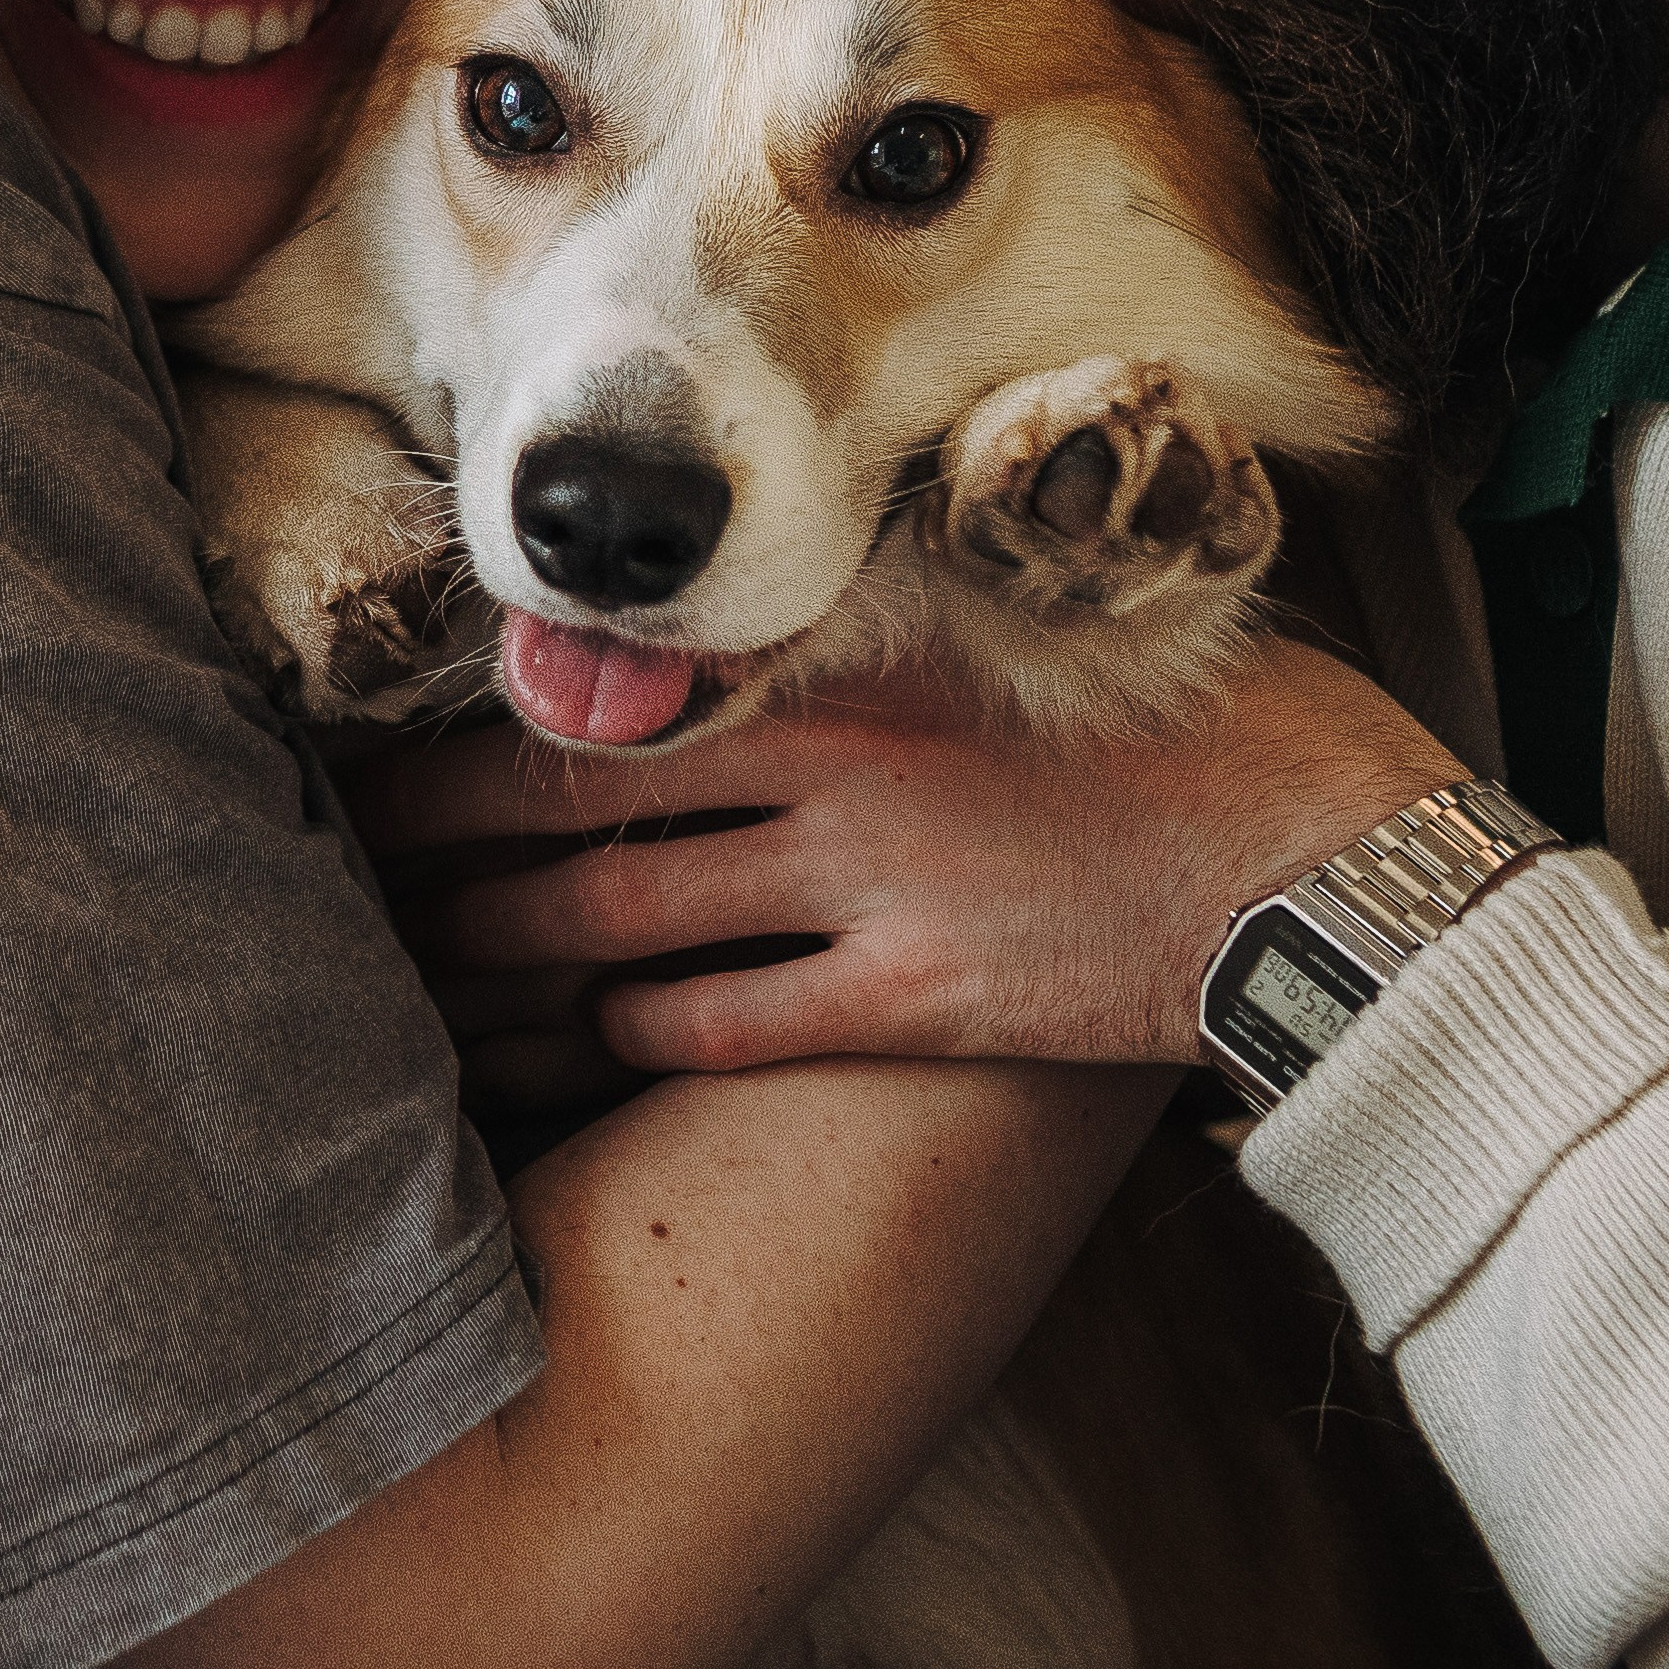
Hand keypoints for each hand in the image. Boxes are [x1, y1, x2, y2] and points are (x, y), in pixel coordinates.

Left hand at [353, 638, 1456, 1076]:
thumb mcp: (1021, 623)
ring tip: (422, 983)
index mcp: (852, 655)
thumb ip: (880, 623)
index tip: (393, 759)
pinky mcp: (914, 1001)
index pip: (618, 692)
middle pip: (581, 809)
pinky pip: (727, 1022)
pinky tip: (583, 1045)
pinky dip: (634, 1037)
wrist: (1315, 852)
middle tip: (353, 884)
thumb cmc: (1182, 715)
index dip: (484, 735)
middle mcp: (834, 760)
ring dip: (507, 960)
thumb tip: (761, 624)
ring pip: (623, 924)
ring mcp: (868, 883)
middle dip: (448, 854)